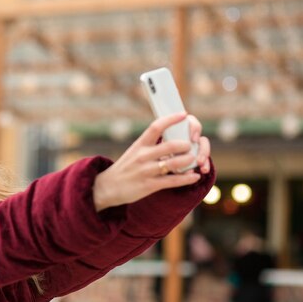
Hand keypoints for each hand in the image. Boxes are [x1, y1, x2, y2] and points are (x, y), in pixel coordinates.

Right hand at [93, 112, 210, 210]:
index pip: (156, 127)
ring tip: (193, 160)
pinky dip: (187, 179)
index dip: (171, 119)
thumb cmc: (125, 168)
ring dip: (188, 161)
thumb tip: (170, 138)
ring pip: (174, 163)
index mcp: (139, 144)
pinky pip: (172, 181)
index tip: (184, 114)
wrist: (108, 187)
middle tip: (191, 146)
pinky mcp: (149, 185)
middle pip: (170, 145)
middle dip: (186, 144)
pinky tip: (194, 177)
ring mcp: (146, 171)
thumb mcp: (134, 152)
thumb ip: (150, 146)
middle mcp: (143, 156)